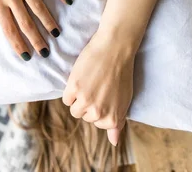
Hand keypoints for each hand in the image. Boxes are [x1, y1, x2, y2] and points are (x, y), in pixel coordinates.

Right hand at [62, 29, 135, 145]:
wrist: (115, 47)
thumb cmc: (122, 72)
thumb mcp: (124, 100)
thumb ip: (117, 122)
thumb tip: (114, 142)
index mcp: (112, 119)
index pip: (97, 123)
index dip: (99, 106)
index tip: (105, 93)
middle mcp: (99, 113)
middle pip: (84, 116)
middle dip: (88, 102)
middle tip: (98, 85)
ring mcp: (86, 101)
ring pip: (74, 109)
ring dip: (78, 97)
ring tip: (89, 82)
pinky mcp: (74, 87)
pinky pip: (66, 98)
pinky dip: (71, 89)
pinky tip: (82, 78)